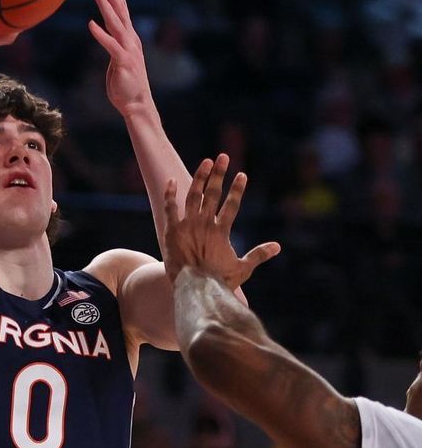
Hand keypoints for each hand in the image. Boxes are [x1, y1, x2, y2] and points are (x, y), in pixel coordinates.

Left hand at [88, 0, 152, 114]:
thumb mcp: (116, 60)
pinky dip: (100, 34)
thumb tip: (104, 34)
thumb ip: (111, 45)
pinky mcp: (123, 62)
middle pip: (120, 7)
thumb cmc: (125, 85)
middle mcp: (130, 39)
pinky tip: (91, 24)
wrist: (137, 105)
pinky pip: (110, 45)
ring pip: (115, 21)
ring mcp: (128, 49)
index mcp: (127, 37)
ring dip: (105, 3)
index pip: (121, 8)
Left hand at [163, 154, 280, 288]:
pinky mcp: (171, 230)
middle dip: (219, 174)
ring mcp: (187, 225)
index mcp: (221, 231)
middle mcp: (204, 224)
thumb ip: (258, 255)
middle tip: (223, 157)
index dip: (237, 189)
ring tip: (206, 162)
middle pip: (213, 194)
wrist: (193, 290)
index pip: (232, 205)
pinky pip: (170, 207)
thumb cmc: (219, 282)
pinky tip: (173, 180)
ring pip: (193, 195)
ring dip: (200, 177)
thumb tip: (277, 246)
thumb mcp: (242, 269)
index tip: (242, 174)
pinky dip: (171, 193)